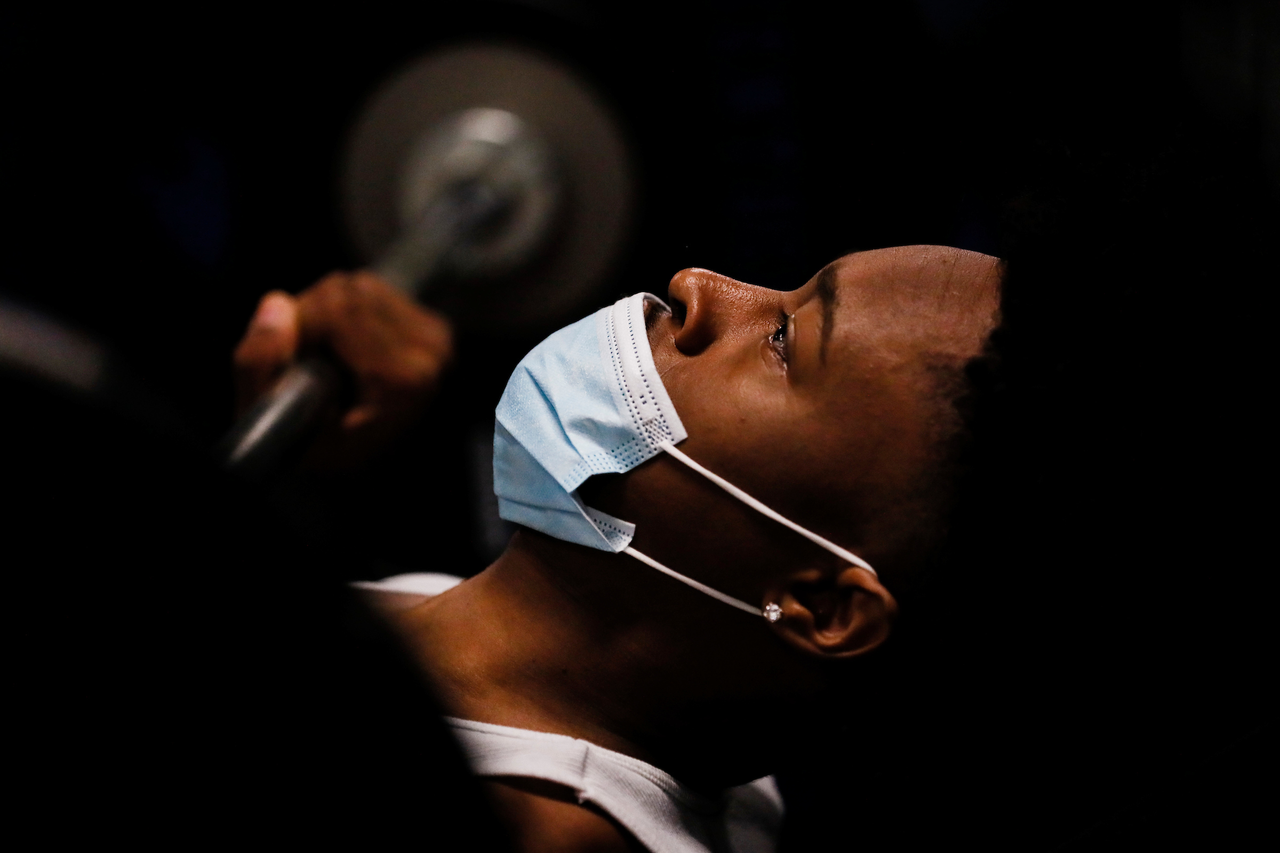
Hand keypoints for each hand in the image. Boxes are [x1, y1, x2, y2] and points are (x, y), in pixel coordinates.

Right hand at [233, 271, 452, 468]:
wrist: (379, 470)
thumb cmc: (325, 450)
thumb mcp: (276, 422)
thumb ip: (260, 364)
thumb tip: (278, 303)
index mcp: (403, 379)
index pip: (334, 310)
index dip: (298, 327)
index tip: (292, 361)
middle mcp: (432, 353)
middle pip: (345, 291)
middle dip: (311, 315)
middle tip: (305, 358)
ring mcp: (439, 339)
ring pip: (359, 285)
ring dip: (330, 311)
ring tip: (327, 357)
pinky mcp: (437, 329)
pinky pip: (377, 292)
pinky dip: (351, 311)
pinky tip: (349, 349)